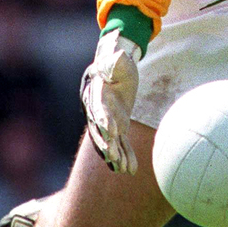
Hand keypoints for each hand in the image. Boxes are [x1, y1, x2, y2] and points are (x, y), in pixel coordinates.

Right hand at [80, 29, 140, 172]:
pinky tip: (131, 170)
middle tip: (112, 156)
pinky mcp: (118, 126)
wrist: (114, 70)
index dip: (103, 121)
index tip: (110, 131)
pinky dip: (126, 155)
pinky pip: (121, 143)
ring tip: (123, 169)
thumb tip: (118, 56)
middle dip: (106, 144)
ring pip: (111, 141)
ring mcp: (108, 121)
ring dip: (116, 155)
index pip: (98, 110)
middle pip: (100, 131)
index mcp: (96, 96)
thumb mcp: (118, 61)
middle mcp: (98, 112)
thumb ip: (116, 62)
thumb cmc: (116, 63)